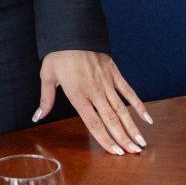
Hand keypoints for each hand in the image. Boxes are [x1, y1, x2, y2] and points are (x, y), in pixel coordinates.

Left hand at [34, 50, 151, 155]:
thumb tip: (38, 116)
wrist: (72, 31)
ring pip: (122, 109)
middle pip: (111, 120)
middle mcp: (94, 91)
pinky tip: (147, 119)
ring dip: (133, 127)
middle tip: (135, 153)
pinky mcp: (114, 72)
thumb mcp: (46, 76)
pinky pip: (129, 91)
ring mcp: (107, 82)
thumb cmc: (58, 54)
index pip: (94, 123)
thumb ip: (46, 99)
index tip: (116, 153)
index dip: (105, 139)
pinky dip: (139, 105)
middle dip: (123, 138)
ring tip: (141, 143)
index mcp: (77, 94)